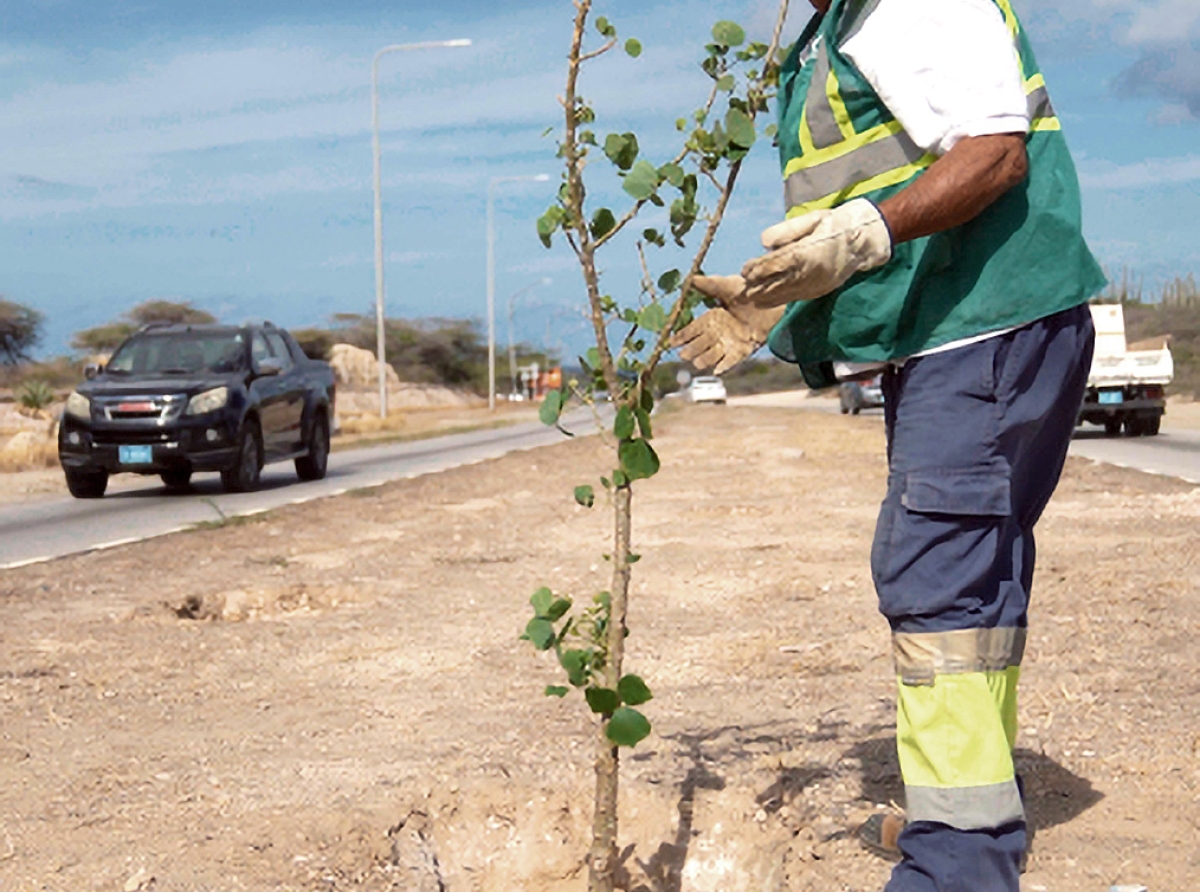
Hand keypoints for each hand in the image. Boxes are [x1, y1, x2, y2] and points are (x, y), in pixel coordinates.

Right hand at [669, 274, 784, 373]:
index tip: (670, 342)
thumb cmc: (749, 291)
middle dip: (692, 350)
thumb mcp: (727, 286)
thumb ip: (710, 285)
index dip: (681, 336)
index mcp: (711, 318)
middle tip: (683, 355)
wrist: (773, 300)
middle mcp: (718, 332)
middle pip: (700, 344)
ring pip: (713, 353)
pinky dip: (726, 364)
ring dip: (705, 359)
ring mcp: (730, 342)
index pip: (692, 330)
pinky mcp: (744, 349)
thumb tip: (691, 279)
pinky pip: (733, 359)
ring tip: (697, 363)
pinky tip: (718, 370)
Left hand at [741, 198, 891, 307]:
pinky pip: (797, 297)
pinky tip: (767, 301)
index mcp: (810, 251)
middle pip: (779, 282)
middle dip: (759, 286)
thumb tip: (764, 243)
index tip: (744, 270)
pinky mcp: (821, 290)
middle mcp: (813, 272)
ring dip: (766, 296)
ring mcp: (818, 284)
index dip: (759, 268)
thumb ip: (787, 230)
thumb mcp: (812, 219)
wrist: (866, 239)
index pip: (778, 263)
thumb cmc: (836, 223)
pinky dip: (780, 299)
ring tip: (750, 297)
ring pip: (787, 293)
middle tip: (742, 289)